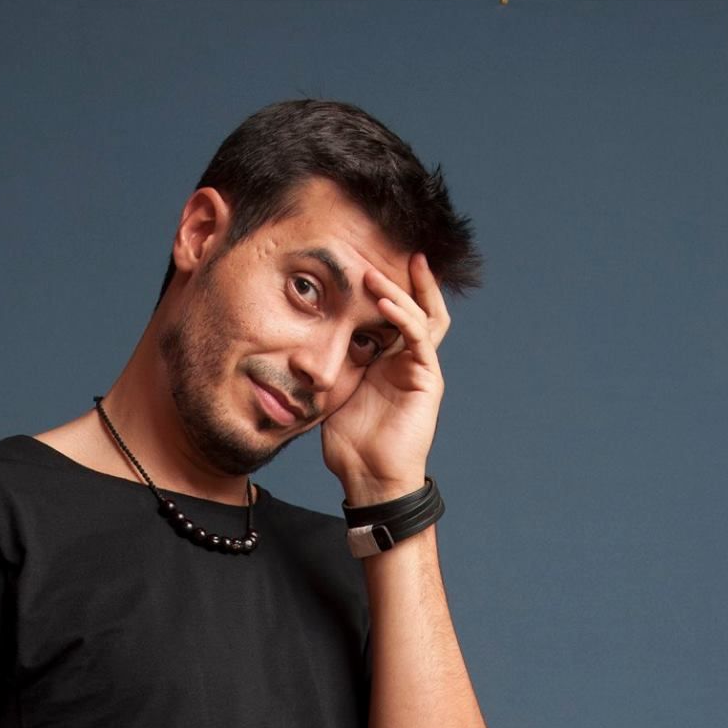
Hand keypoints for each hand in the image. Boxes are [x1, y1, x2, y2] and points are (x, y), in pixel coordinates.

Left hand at [319, 250, 451, 503]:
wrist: (368, 478)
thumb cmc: (350, 444)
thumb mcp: (332, 392)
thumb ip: (329, 363)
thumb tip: (299, 340)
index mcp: (387, 361)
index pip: (392, 313)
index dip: (382, 287)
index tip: (359, 259)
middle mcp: (408, 359)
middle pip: (415, 305)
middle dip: (401, 277)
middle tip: (379, 249)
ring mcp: (420, 367)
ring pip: (420, 314)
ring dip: (398, 290)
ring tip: (372, 272)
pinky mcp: (427, 379)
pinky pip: (419, 337)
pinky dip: (404, 316)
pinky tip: (384, 302)